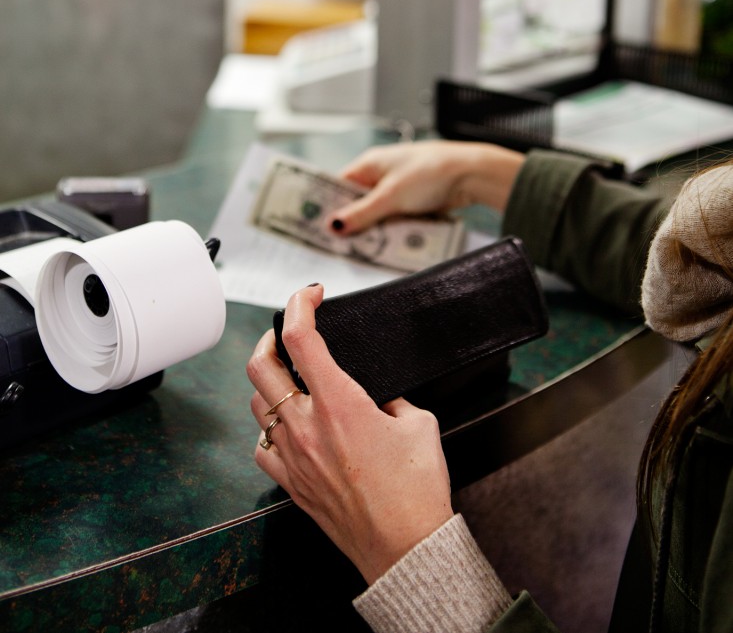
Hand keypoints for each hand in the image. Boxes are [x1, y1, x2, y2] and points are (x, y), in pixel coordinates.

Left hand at [247, 284, 452, 584]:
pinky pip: (263, 446)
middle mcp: (307, 426)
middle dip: (270, 337)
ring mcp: (294, 456)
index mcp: (339, 403)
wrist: (405, 548)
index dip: (301, 304)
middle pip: (261, 365)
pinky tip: (286, 426)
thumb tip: (378, 399)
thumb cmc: (416, 490)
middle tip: (288, 332)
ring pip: (258, 404)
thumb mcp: (419, 423)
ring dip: (270, 382)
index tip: (310, 295)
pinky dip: (269, 427)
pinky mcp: (291, 484)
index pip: (302, 337)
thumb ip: (392, 400)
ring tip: (289, 378)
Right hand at [329, 140, 525, 233]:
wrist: (472, 174)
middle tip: (342, 246)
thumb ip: (361, 213)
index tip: (318, 228)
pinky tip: (389, 244)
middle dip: (353, 223)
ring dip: (374, 230)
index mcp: (370, 165)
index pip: (338, 186)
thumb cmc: (430, 172)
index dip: (328, 206)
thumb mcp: (390, 196)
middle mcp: (382, 175)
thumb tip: (333, 226)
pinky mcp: (414, 202)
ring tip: (366, 249)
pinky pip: (395, 219)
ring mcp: (399, 189)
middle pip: (357, 204)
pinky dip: (392, 231)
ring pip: (377, 215)